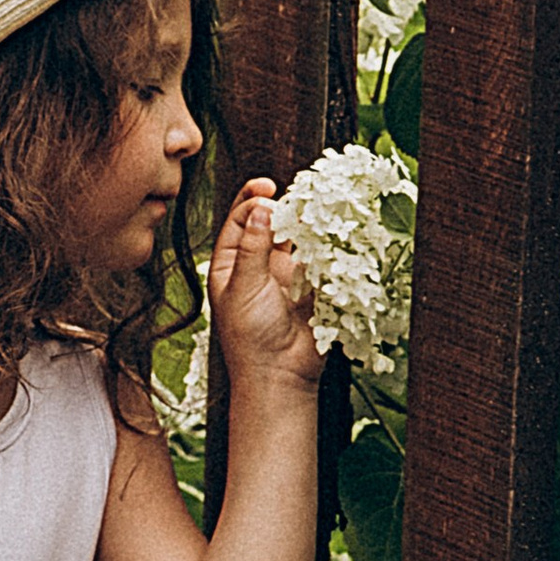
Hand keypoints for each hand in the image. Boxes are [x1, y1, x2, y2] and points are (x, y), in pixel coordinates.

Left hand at [208, 179, 324, 396]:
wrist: (281, 375)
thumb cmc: (250, 336)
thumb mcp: (245, 286)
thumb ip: (253, 246)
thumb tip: (261, 208)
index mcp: (230, 264)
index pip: (238, 220)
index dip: (251, 199)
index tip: (266, 186)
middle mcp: (257, 265)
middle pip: (269, 224)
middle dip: (282, 206)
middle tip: (296, 194)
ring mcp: (285, 275)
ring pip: (296, 238)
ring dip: (304, 222)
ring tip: (315, 207)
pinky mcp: (310, 286)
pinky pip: (317, 258)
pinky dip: (323, 244)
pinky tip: (330, 230)